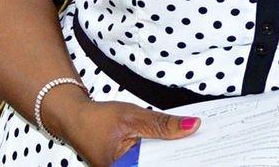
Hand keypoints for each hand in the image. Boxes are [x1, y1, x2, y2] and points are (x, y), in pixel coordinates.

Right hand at [45, 90, 198, 166]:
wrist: (74, 119)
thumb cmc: (98, 119)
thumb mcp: (133, 116)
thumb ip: (162, 124)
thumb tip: (192, 127)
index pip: (161, 165)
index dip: (181, 159)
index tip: (204, 154)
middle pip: (161, 165)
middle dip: (179, 157)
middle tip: (204, 149)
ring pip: (157, 164)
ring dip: (172, 156)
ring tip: (193, 146)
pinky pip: (150, 162)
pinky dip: (163, 155)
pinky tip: (177, 147)